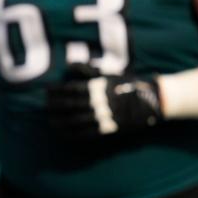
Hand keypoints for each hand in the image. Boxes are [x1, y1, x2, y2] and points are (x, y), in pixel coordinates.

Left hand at [46, 64, 163, 137]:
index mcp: (98, 87)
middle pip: (71, 104)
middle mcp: (99, 102)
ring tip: (50, 120)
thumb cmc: (127, 85)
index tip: (46, 91)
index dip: (57, 91)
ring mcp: (104, 117)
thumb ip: (87, 70)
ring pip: (76, 120)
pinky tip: (63, 134)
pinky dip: (73, 134)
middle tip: (45, 105)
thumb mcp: (108, 74)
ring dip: (61, 121)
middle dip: (55, 105)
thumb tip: (69, 63)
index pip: (71, 89)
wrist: (152, 100)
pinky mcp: (110, 129)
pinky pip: (87, 134)